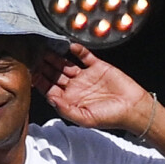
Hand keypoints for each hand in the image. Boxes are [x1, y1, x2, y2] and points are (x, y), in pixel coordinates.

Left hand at [32, 43, 149, 133]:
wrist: (133, 108)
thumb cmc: (109, 117)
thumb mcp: (85, 118)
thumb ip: (66, 109)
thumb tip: (50, 99)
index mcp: (69, 99)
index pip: (49, 88)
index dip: (40, 80)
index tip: (30, 71)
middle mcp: (74, 87)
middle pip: (54, 74)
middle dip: (44, 65)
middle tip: (34, 55)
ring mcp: (85, 76)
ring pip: (65, 63)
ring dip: (56, 56)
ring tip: (46, 48)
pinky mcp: (97, 66)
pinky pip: (84, 56)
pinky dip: (77, 50)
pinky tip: (69, 45)